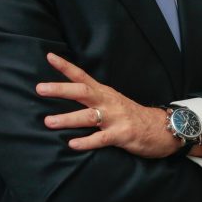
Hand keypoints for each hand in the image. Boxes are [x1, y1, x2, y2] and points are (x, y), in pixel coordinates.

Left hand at [36, 53, 180, 157]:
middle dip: (60, 90)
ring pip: (88, 117)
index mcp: (104, 93)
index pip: (82, 76)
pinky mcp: (122, 135)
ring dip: (67, 119)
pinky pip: (101, 139)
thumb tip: (66, 96)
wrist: (162, 128)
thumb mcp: (112, 101)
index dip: (65, 66)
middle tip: (40, 88)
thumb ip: (93, 99)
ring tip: (48, 121)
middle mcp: (108, 102)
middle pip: (82, 92)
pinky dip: (86, 142)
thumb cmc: (132, 116)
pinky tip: (72, 144)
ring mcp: (115, 118)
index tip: (49, 56)